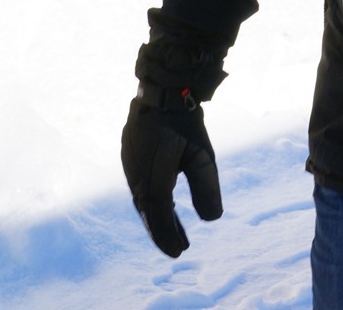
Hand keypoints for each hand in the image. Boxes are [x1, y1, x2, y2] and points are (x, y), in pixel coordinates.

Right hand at [121, 87, 222, 256]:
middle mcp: (135, 177)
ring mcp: (130, 166)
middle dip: (163, 232)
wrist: (162, 91)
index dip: (167, 236)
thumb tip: (212, 219)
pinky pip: (141, 186)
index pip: (159, 217)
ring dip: (158, 217)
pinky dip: (152, 200)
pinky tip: (163, 204)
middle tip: (179, 248)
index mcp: (151, 181)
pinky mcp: (131, 156)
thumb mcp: (201, 156)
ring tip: (176, 232)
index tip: (179, 252)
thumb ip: (205, 188)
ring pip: (144, 200)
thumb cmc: (184, 124)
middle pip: (149, 213)